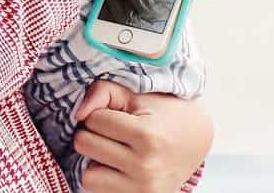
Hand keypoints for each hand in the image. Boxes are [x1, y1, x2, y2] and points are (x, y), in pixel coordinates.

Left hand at [74, 82, 211, 192]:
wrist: (196, 140)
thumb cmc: (161, 114)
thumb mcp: (134, 95)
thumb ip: (102, 92)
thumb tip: (77, 114)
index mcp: (148, 137)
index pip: (92, 120)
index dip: (100, 114)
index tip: (119, 116)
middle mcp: (146, 167)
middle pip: (84, 144)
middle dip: (93, 134)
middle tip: (115, 133)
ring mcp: (144, 190)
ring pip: (87, 175)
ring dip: (95, 161)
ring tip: (116, 151)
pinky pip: (98, 191)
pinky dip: (103, 179)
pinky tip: (119, 168)